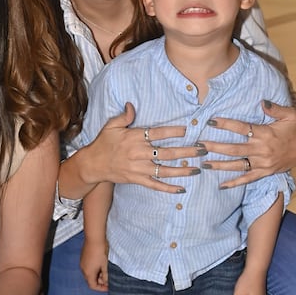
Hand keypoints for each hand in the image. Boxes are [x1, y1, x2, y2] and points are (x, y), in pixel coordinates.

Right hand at [80, 240, 108, 290]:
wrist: (94, 238)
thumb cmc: (100, 251)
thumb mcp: (105, 265)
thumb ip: (105, 276)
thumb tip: (106, 282)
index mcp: (88, 273)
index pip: (93, 286)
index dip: (101, 288)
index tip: (108, 287)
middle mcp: (83, 269)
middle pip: (90, 280)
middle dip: (99, 281)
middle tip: (108, 278)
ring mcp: (82, 263)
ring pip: (89, 274)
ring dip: (96, 275)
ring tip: (105, 270)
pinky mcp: (83, 258)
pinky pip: (87, 267)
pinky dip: (93, 269)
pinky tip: (100, 264)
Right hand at [89, 103, 204, 190]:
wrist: (92, 164)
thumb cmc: (103, 143)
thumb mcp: (111, 126)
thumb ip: (124, 116)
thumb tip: (132, 105)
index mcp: (134, 138)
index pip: (158, 133)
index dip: (174, 132)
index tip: (188, 130)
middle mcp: (139, 153)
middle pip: (167, 152)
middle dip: (187, 151)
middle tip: (203, 150)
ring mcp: (139, 168)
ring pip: (165, 170)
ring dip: (183, 170)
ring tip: (198, 169)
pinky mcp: (137, 179)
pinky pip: (155, 185)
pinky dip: (168, 188)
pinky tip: (181, 189)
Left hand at [202, 101, 295, 188]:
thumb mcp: (289, 114)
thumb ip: (274, 108)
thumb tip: (262, 101)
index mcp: (265, 133)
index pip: (241, 128)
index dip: (225, 124)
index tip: (210, 121)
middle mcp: (262, 149)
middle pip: (234, 149)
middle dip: (214, 147)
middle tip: (198, 146)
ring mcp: (263, 163)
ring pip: (237, 165)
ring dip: (220, 165)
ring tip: (204, 164)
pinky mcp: (265, 172)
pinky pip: (248, 178)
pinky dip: (235, 183)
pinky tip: (221, 185)